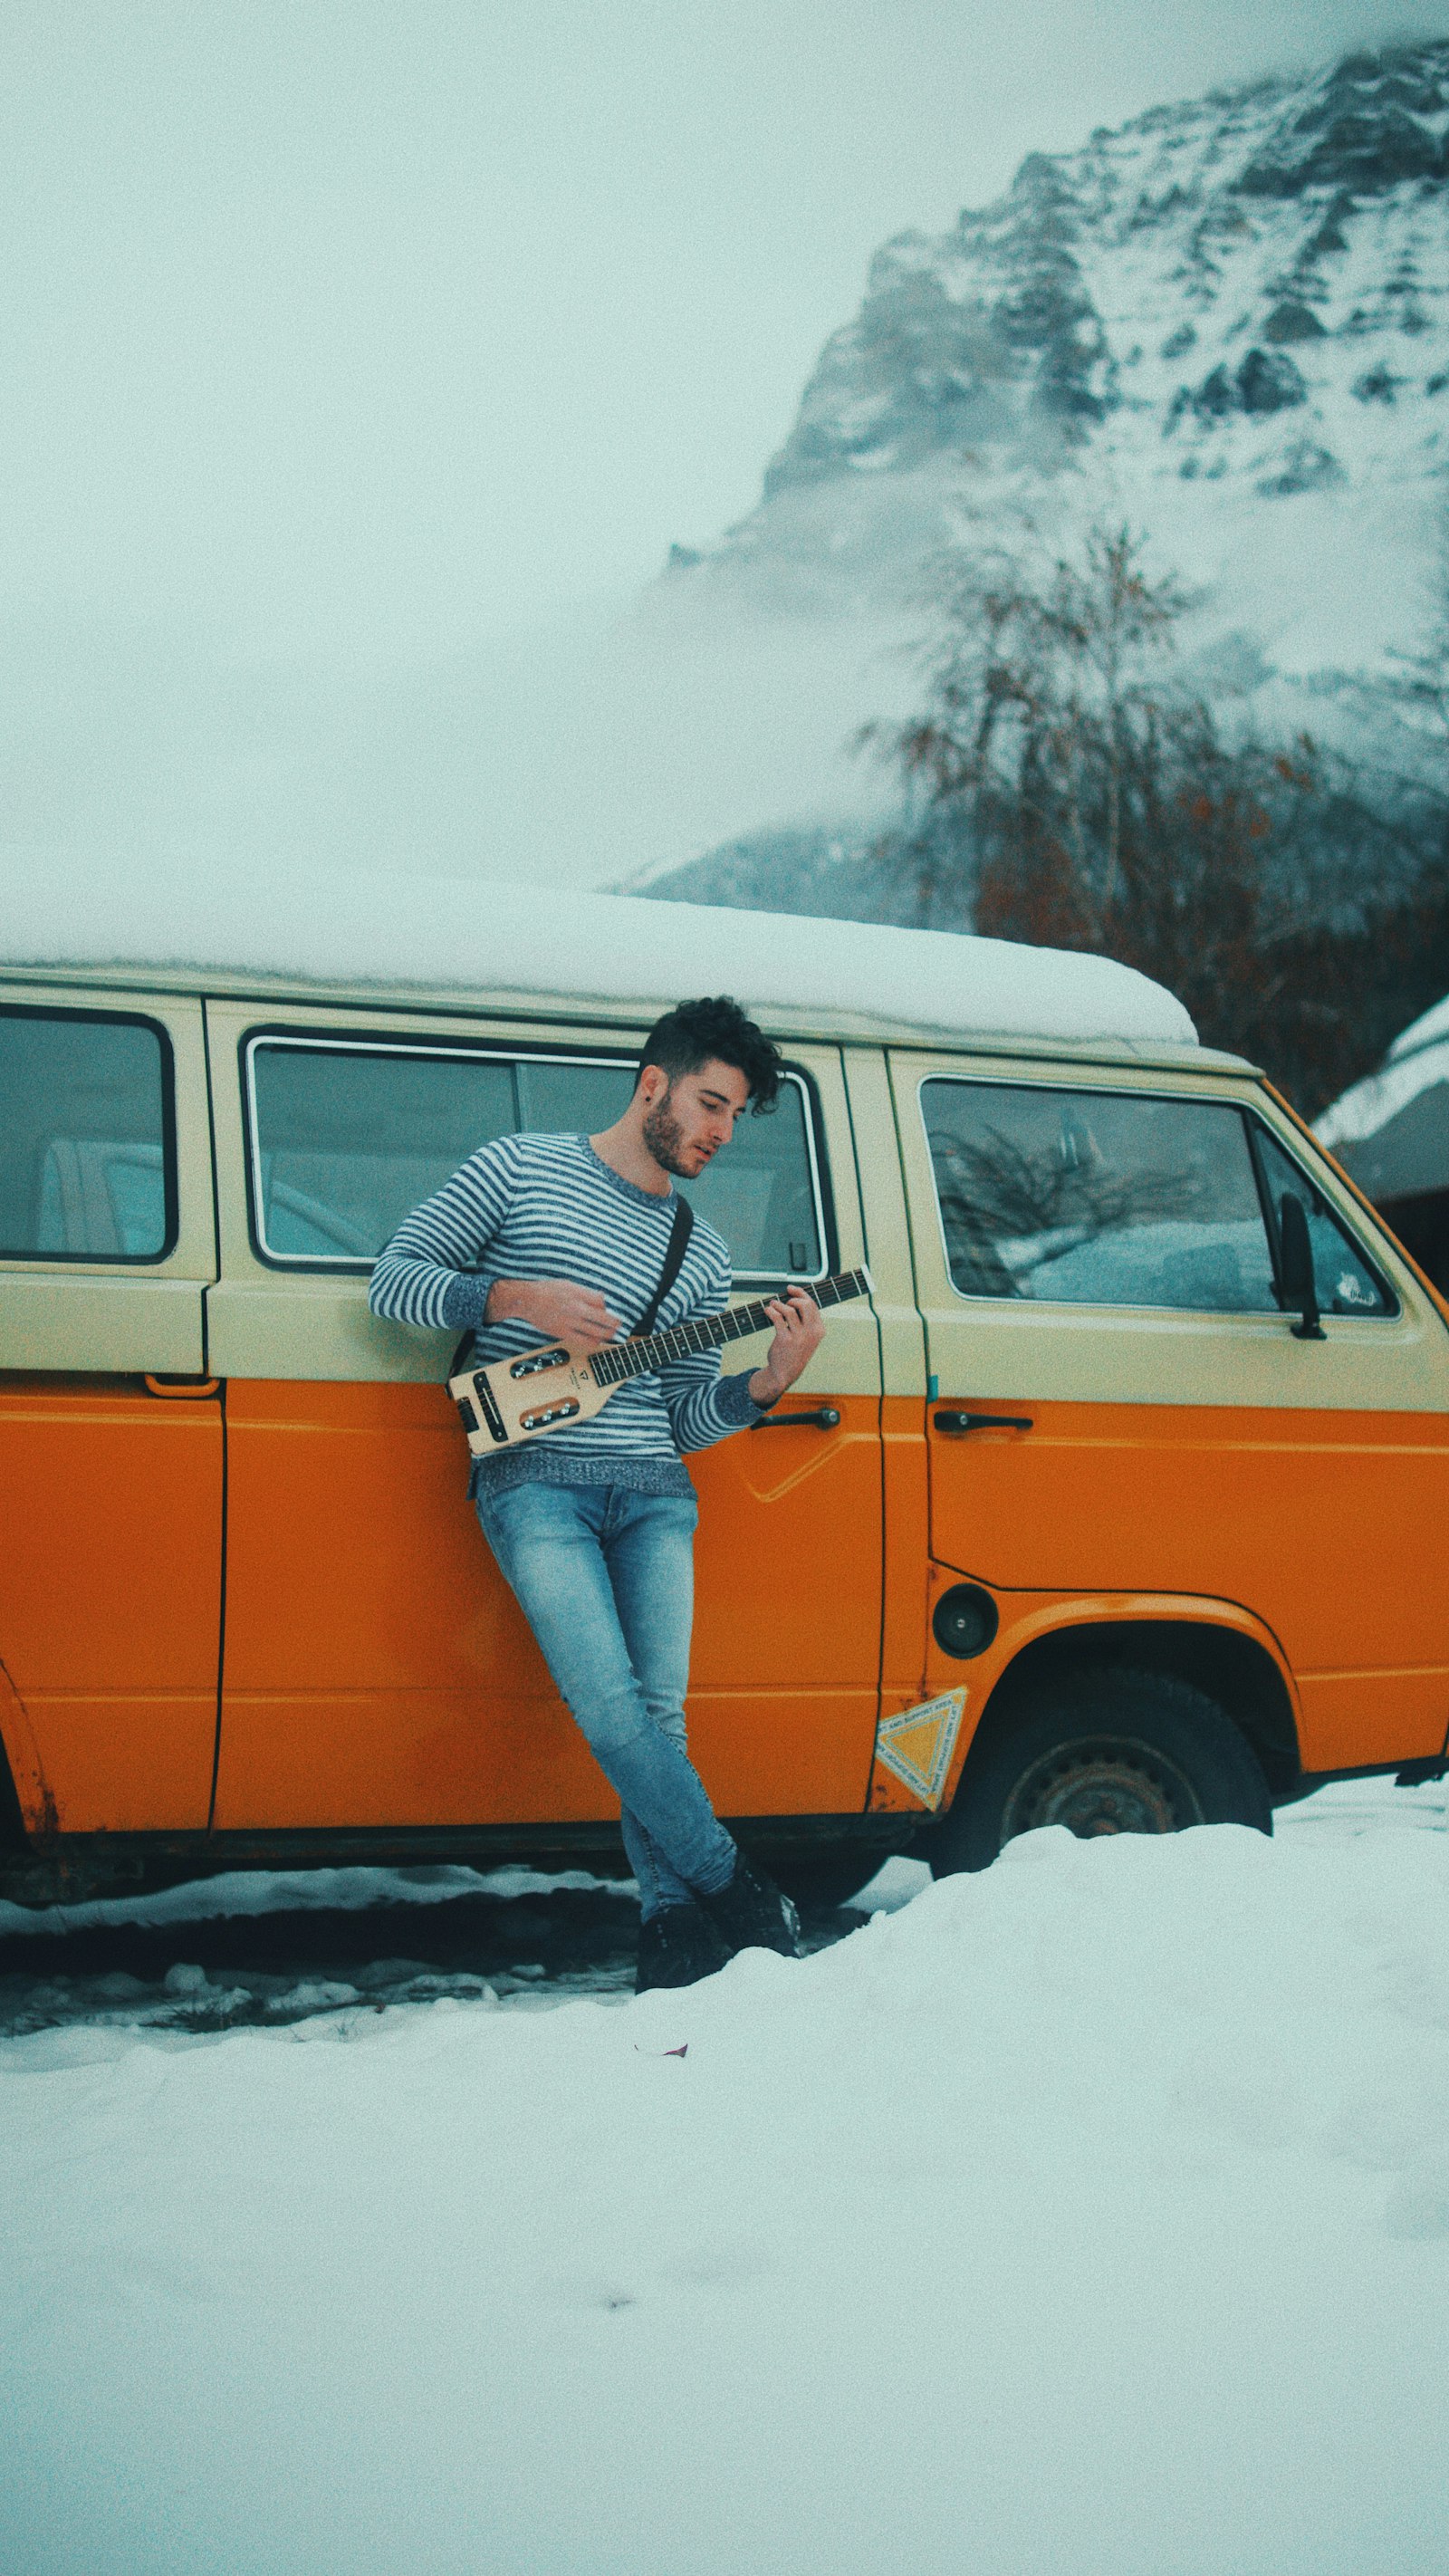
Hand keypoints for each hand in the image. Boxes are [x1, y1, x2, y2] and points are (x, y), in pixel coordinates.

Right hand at [486, 1277, 622, 1352]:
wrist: (527, 1300)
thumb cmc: (547, 1290)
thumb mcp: (568, 1284)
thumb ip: (585, 1292)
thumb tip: (601, 1299)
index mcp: (578, 1293)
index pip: (602, 1301)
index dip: (607, 1306)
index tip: (607, 1309)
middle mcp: (576, 1307)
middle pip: (604, 1317)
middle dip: (615, 1322)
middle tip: (619, 1324)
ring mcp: (570, 1321)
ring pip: (597, 1332)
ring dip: (607, 1334)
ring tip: (611, 1334)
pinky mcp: (563, 1333)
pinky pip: (583, 1341)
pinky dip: (593, 1342)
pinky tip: (595, 1341)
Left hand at [748, 1285, 825, 1406]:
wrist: (784, 1373)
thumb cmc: (794, 1352)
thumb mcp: (807, 1337)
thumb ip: (805, 1320)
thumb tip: (795, 1298)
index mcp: (819, 1330)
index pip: (813, 1305)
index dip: (801, 1294)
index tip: (791, 1289)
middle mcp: (811, 1333)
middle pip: (805, 1304)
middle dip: (793, 1298)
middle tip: (784, 1301)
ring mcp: (798, 1337)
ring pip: (789, 1310)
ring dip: (778, 1304)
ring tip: (772, 1305)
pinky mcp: (785, 1339)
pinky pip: (777, 1318)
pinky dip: (771, 1311)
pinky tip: (768, 1311)